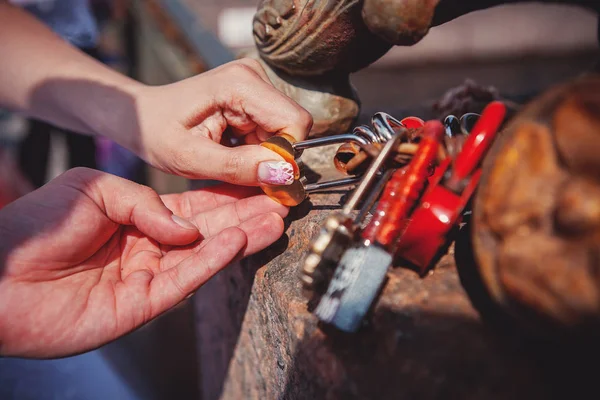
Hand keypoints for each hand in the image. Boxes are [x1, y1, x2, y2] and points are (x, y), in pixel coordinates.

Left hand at [0, 168, 287, 357]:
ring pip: (204, 256)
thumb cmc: (35, 225)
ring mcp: (149, 278)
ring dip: (240, 238)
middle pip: (209, 232)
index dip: (227, 197)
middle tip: (281, 203)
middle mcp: (152, 248)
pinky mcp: (142, 305)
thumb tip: (185, 228)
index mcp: (141, 220)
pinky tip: (237, 241)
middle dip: (245, 216)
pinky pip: (184, 280)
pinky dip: (211, 261)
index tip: (257, 184)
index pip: (195, 207)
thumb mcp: (93, 189)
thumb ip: (144, 202)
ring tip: (274, 220)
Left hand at [121, 58, 312, 185]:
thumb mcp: (190, 158)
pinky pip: (273, 131)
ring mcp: (255, 84)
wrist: (141, 116)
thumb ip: (238, 167)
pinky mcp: (254, 96)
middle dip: (273, 158)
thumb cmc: (156, 133)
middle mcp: (253, 76)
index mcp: (239, 84)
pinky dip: (257, 150)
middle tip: (240, 176)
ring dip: (262, 156)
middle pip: (292, 127)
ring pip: (284, 133)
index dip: (285, 156)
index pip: (294, 122)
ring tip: (227, 160)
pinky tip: (230, 152)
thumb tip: (285, 174)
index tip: (263, 181)